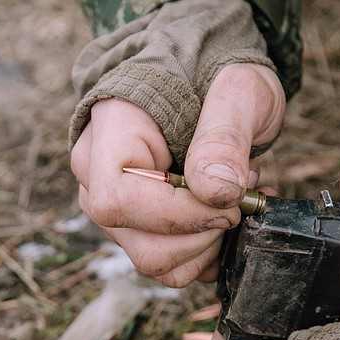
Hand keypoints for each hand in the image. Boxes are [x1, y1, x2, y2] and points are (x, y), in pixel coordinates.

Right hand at [71, 64, 284, 286]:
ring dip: (209, 243)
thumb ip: (225, 136)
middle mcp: (98, 177)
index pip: (118, 201)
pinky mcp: (138, 227)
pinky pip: (171, 266)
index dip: (179, 216)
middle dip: (202, 234)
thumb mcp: (239, 90)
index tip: (230, 201)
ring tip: (235, 199)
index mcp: (110, 133)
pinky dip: (208, 252)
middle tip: (240, 197)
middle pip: (138, 243)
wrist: (207, 73)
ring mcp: (115, 207)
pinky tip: (226, 214)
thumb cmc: (216, 73)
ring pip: (155, 261)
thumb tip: (213, 192)